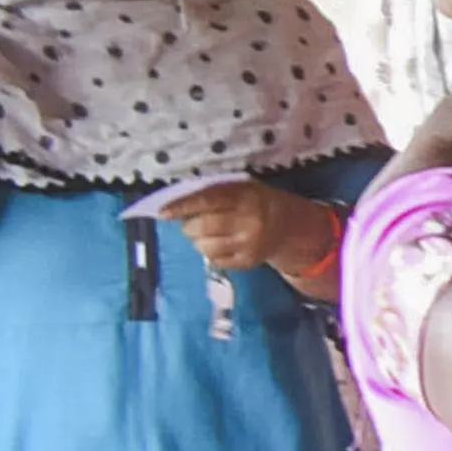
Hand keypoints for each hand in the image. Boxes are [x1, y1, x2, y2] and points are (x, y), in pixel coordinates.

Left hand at [167, 181, 335, 280]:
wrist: (288, 225)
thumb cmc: (255, 202)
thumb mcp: (241, 188)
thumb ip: (214, 193)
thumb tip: (177, 204)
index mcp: (246, 197)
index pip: (207, 201)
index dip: (183, 207)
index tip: (163, 213)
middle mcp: (249, 222)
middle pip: (202, 227)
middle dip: (189, 226)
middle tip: (192, 223)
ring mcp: (249, 244)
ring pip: (205, 246)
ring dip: (199, 240)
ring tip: (208, 234)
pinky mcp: (247, 261)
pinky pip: (215, 260)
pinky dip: (211, 252)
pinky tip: (221, 244)